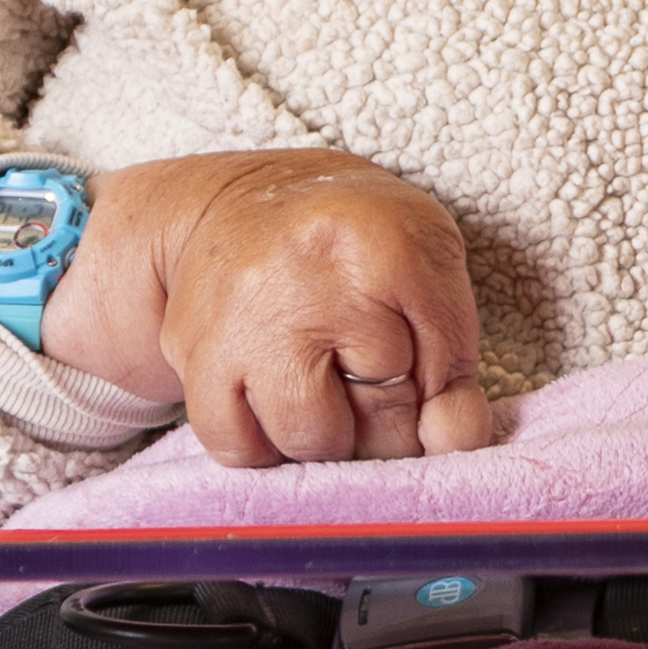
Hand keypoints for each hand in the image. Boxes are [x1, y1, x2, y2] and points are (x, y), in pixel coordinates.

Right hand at [44, 148, 503, 468]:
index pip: (436, 378)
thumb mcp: (433, 268)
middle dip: (385, 415)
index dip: (435, 385)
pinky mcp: (191, 351)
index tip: (416, 354)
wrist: (245, 200)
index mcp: (385, 247)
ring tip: (322, 383)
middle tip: (367, 368)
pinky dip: (264, 443)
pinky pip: (238, 448)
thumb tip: (452, 444)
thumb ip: (456, 366)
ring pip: (307, 440)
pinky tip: (274, 399)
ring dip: (325, 434)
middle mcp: (307, 279)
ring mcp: (241, 319)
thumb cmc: (360, 242)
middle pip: (377, 417)